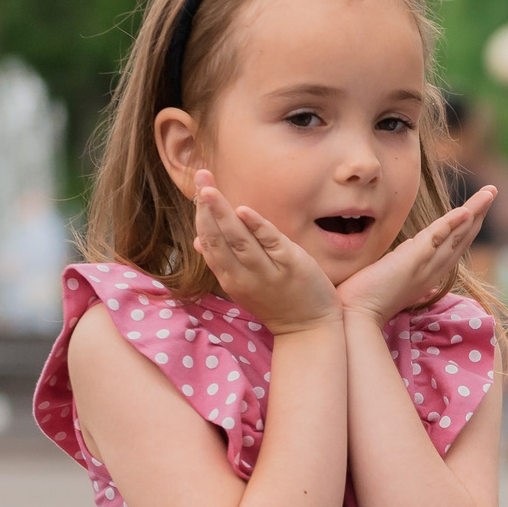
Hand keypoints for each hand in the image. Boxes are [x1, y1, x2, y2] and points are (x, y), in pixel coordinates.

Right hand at [192, 169, 338, 335]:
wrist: (309, 330)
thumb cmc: (277, 304)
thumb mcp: (243, 286)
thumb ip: (223, 262)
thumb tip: (198, 240)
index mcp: (230, 278)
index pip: (209, 241)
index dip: (201, 214)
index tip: (199, 188)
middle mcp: (244, 276)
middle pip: (219, 238)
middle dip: (207, 207)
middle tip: (201, 177)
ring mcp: (268, 272)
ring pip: (240, 241)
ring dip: (223, 214)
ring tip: (210, 190)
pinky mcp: (291, 267)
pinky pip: (272, 244)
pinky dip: (258, 228)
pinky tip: (245, 211)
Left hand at [337, 186, 495, 323]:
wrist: (355, 316)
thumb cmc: (366, 300)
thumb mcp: (391, 278)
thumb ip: (403, 268)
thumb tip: (406, 260)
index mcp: (428, 275)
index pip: (454, 247)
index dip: (468, 227)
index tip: (476, 209)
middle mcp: (433, 271)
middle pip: (463, 239)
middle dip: (479, 214)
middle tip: (492, 192)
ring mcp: (425, 266)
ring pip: (456, 235)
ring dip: (475, 212)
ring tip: (489, 192)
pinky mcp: (412, 262)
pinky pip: (436, 238)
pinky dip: (452, 223)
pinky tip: (465, 210)